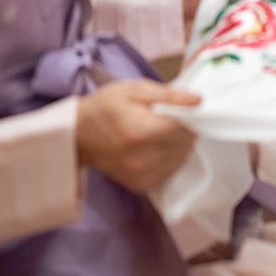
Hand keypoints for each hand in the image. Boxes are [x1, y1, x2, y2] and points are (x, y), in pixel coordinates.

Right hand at [76, 79, 201, 192]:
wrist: (77, 135)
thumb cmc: (105, 108)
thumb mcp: (135, 90)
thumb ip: (169, 95)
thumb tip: (198, 101)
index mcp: (140, 132)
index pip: (186, 128)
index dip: (189, 117)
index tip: (180, 110)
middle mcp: (142, 158)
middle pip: (185, 144)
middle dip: (184, 130)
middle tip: (167, 119)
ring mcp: (140, 175)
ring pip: (181, 157)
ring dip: (178, 144)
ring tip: (159, 133)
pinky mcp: (140, 185)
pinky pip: (170, 170)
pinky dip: (170, 158)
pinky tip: (156, 147)